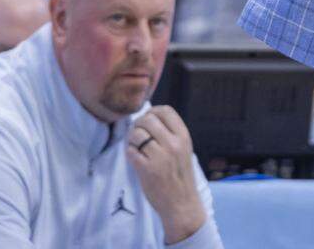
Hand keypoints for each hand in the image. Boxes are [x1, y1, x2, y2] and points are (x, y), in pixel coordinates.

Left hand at [127, 106, 206, 243]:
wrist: (181, 203)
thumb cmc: (180, 175)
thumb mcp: (184, 150)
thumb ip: (171, 134)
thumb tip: (149, 117)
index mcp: (183, 136)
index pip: (166, 111)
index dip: (153, 112)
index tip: (148, 120)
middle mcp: (173, 144)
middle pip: (148, 119)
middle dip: (139, 124)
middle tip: (138, 134)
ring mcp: (160, 156)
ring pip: (137, 134)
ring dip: (132, 139)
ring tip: (135, 146)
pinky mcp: (147, 169)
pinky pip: (130, 151)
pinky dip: (129, 152)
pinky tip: (134, 157)